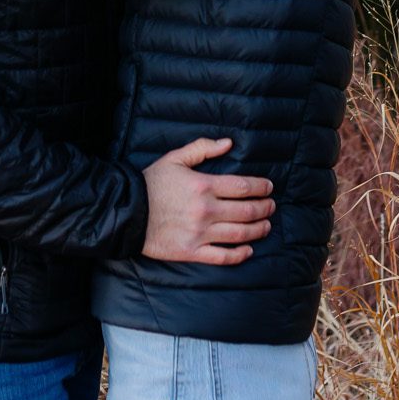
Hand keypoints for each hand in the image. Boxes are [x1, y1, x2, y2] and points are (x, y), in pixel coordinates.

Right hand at [142, 138, 275, 265]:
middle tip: (272, 206)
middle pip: (247, 210)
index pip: (243, 186)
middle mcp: (205, 210)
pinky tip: (248, 249)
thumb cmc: (151, 183)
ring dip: (258, 230)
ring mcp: (199, 233)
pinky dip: (240, 254)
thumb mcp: (175, 158)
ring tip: (266, 225)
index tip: (269, 187)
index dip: (261, 187)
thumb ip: (202, 148)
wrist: (127, 212)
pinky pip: (222, 257)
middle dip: (265, 208)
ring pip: (239, 234)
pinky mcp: (191, 252)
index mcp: (203, 185)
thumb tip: (228, 143)